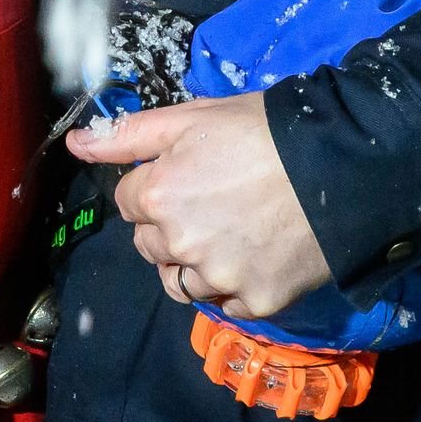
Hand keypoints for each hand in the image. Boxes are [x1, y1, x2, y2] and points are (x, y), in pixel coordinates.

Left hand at [64, 92, 334, 318]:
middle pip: (150, 245)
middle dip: (170, 226)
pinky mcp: (254, 302)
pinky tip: (254, 255)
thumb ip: (128, 135)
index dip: (155, 186)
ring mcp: (218, 277)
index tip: (189, 175)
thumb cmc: (265, 132)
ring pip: (181, 281)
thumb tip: (77, 144)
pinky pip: (224, 303)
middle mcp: (179, 244)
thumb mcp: (192, 117)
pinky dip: (232, 286)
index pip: (128, 202)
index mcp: (157, 196)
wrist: (343, 166)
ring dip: (194, 262)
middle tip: (214, 201)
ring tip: (231, 233)